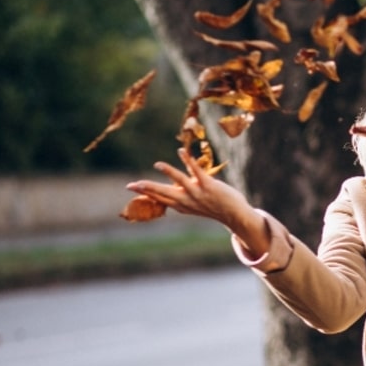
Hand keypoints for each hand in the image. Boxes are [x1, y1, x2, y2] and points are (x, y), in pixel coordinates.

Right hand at [126, 148, 268, 253]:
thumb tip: (167, 197)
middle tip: (132, 184)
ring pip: (180, 181)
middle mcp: (187, 200)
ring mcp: (198, 193)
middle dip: (147, 188)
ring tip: (157, 164)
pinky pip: (196, 171)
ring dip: (169, 172)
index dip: (145, 192)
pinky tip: (181, 151)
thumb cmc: (213, 208)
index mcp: (181, 205)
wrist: (235, 214)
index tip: (131, 187)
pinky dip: (188, 161)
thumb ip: (179, 200)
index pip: (159, 198)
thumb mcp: (193, 206)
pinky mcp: (209, 185)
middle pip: (163, 193)